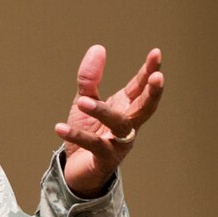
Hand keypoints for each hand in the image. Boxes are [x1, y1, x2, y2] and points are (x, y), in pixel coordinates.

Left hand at [56, 45, 164, 196]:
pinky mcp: (104, 159)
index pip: (141, 87)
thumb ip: (90, 78)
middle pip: (145, 107)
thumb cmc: (88, 132)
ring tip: (82, 102)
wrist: (77, 168)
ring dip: (103, 112)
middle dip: (153, 93)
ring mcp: (119, 143)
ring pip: (119, 125)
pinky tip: (60, 128)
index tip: (156, 53)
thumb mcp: (85, 101)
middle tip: (156, 77)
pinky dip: (78, 136)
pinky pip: (94, 145)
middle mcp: (128, 124)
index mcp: (126, 108)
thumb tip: (98, 48)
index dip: (150, 71)